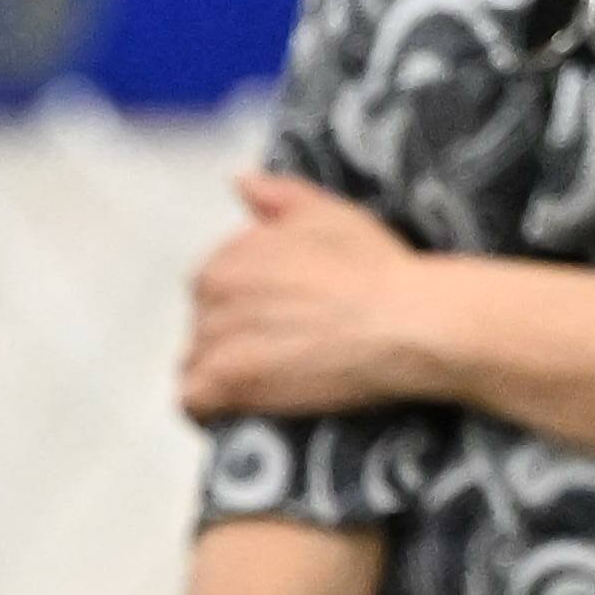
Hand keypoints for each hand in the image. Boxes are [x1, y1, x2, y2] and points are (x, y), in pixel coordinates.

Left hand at [178, 171, 458, 426]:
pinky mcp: (225, 382)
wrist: (402, 320)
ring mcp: (215, 338)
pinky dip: (211, 410)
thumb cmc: (373, 267)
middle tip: (280, 357)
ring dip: (223, 377)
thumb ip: (277, 196)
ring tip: (267, 386)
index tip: (278, 322)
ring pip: (196, 365)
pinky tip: (239, 412)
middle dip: (232, 343)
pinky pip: (192, 403)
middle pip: (203, 329)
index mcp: (228, 255)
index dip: (243, 309)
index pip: (211, 290)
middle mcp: (211, 291)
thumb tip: (240, 182)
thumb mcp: (327, 213)